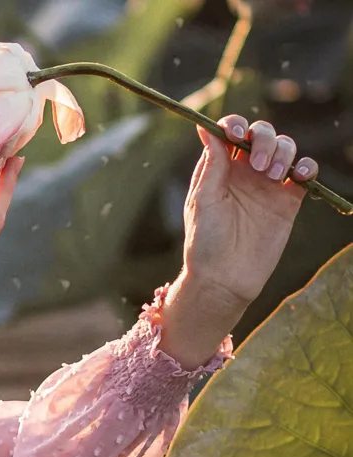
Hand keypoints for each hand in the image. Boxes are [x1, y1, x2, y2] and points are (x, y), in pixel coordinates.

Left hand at [180, 115, 318, 309]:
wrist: (225, 277)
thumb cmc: (205, 240)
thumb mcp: (203, 199)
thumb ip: (211, 164)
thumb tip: (207, 127)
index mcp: (220, 168)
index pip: (231, 132)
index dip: (235, 124)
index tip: (236, 133)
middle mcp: (245, 172)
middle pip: (262, 135)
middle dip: (264, 139)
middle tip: (260, 165)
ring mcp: (268, 185)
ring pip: (285, 148)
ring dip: (284, 152)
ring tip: (273, 176)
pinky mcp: (288, 200)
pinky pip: (304, 172)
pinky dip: (307, 166)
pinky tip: (300, 175)